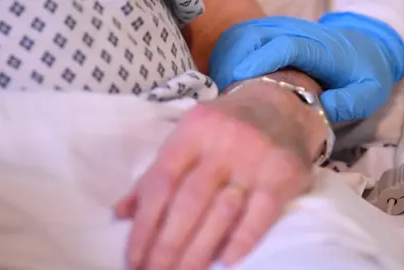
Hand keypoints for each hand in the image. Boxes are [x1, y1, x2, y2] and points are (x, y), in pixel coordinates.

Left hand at [114, 72, 325, 269]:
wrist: (280, 107)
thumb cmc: (226, 127)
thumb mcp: (188, 137)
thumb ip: (156, 173)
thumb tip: (121, 213)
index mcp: (192, 131)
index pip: (162, 182)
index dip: (145, 224)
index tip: (134, 258)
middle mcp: (222, 142)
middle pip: (188, 201)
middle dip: (168, 244)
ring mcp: (254, 158)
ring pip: (221, 211)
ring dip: (199, 250)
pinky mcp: (283, 174)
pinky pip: (261, 213)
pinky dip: (242, 239)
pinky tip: (225, 261)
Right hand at [209, 14, 403, 122]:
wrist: (363, 49)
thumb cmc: (362, 74)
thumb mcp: (369, 91)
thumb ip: (351, 101)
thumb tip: (321, 108)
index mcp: (321, 47)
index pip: (287, 45)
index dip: (263, 60)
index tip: (243, 79)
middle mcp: (297, 32)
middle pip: (256, 35)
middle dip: (236, 60)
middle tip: (228, 91)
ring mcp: (281, 30)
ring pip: (244, 34)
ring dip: (228, 58)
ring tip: (223, 87)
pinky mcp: (270, 34)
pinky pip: (241, 38)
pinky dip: (227, 55)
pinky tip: (226, 78)